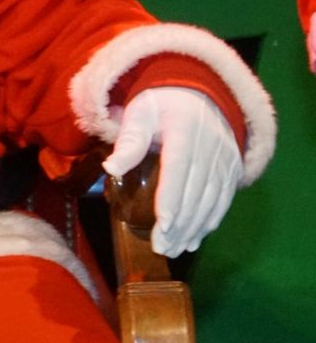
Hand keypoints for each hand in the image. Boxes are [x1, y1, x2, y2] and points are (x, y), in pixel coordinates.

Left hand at [104, 86, 242, 256]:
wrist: (202, 93)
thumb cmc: (162, 104)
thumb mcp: (140, 112)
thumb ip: (128, 140)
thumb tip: (110, 168)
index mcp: (184, 130)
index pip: (178, 169)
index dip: (172, 198)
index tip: (163, 225)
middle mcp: (210, 147)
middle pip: (195, 191)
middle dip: (180, 223)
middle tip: (162, 248)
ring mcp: (225, 160)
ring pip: (211, 200)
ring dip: (194, 228)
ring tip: (174, 249)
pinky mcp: (232, 169)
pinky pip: (223, 200)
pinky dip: (210, 222)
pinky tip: (195, 239)